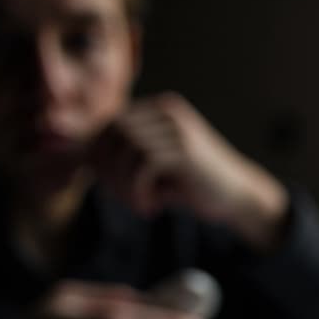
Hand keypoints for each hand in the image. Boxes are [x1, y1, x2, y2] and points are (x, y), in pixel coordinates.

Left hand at [92, 93, 288, 250]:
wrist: (243, 199)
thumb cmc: (198, 187)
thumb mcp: (158, 168)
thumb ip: (126, 158)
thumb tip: (76, 155)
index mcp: (160, 110)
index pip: (111, 123)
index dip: (99, 155)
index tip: (106, 185)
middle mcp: (167, 112)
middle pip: (112, 132)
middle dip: (107, 169)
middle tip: (120, 198)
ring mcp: (178, 129)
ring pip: (125, 148)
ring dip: (122, 184)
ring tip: (137, 206)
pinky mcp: (185, 152)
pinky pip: (143, 165)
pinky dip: (138, 191)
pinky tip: (151, 208)